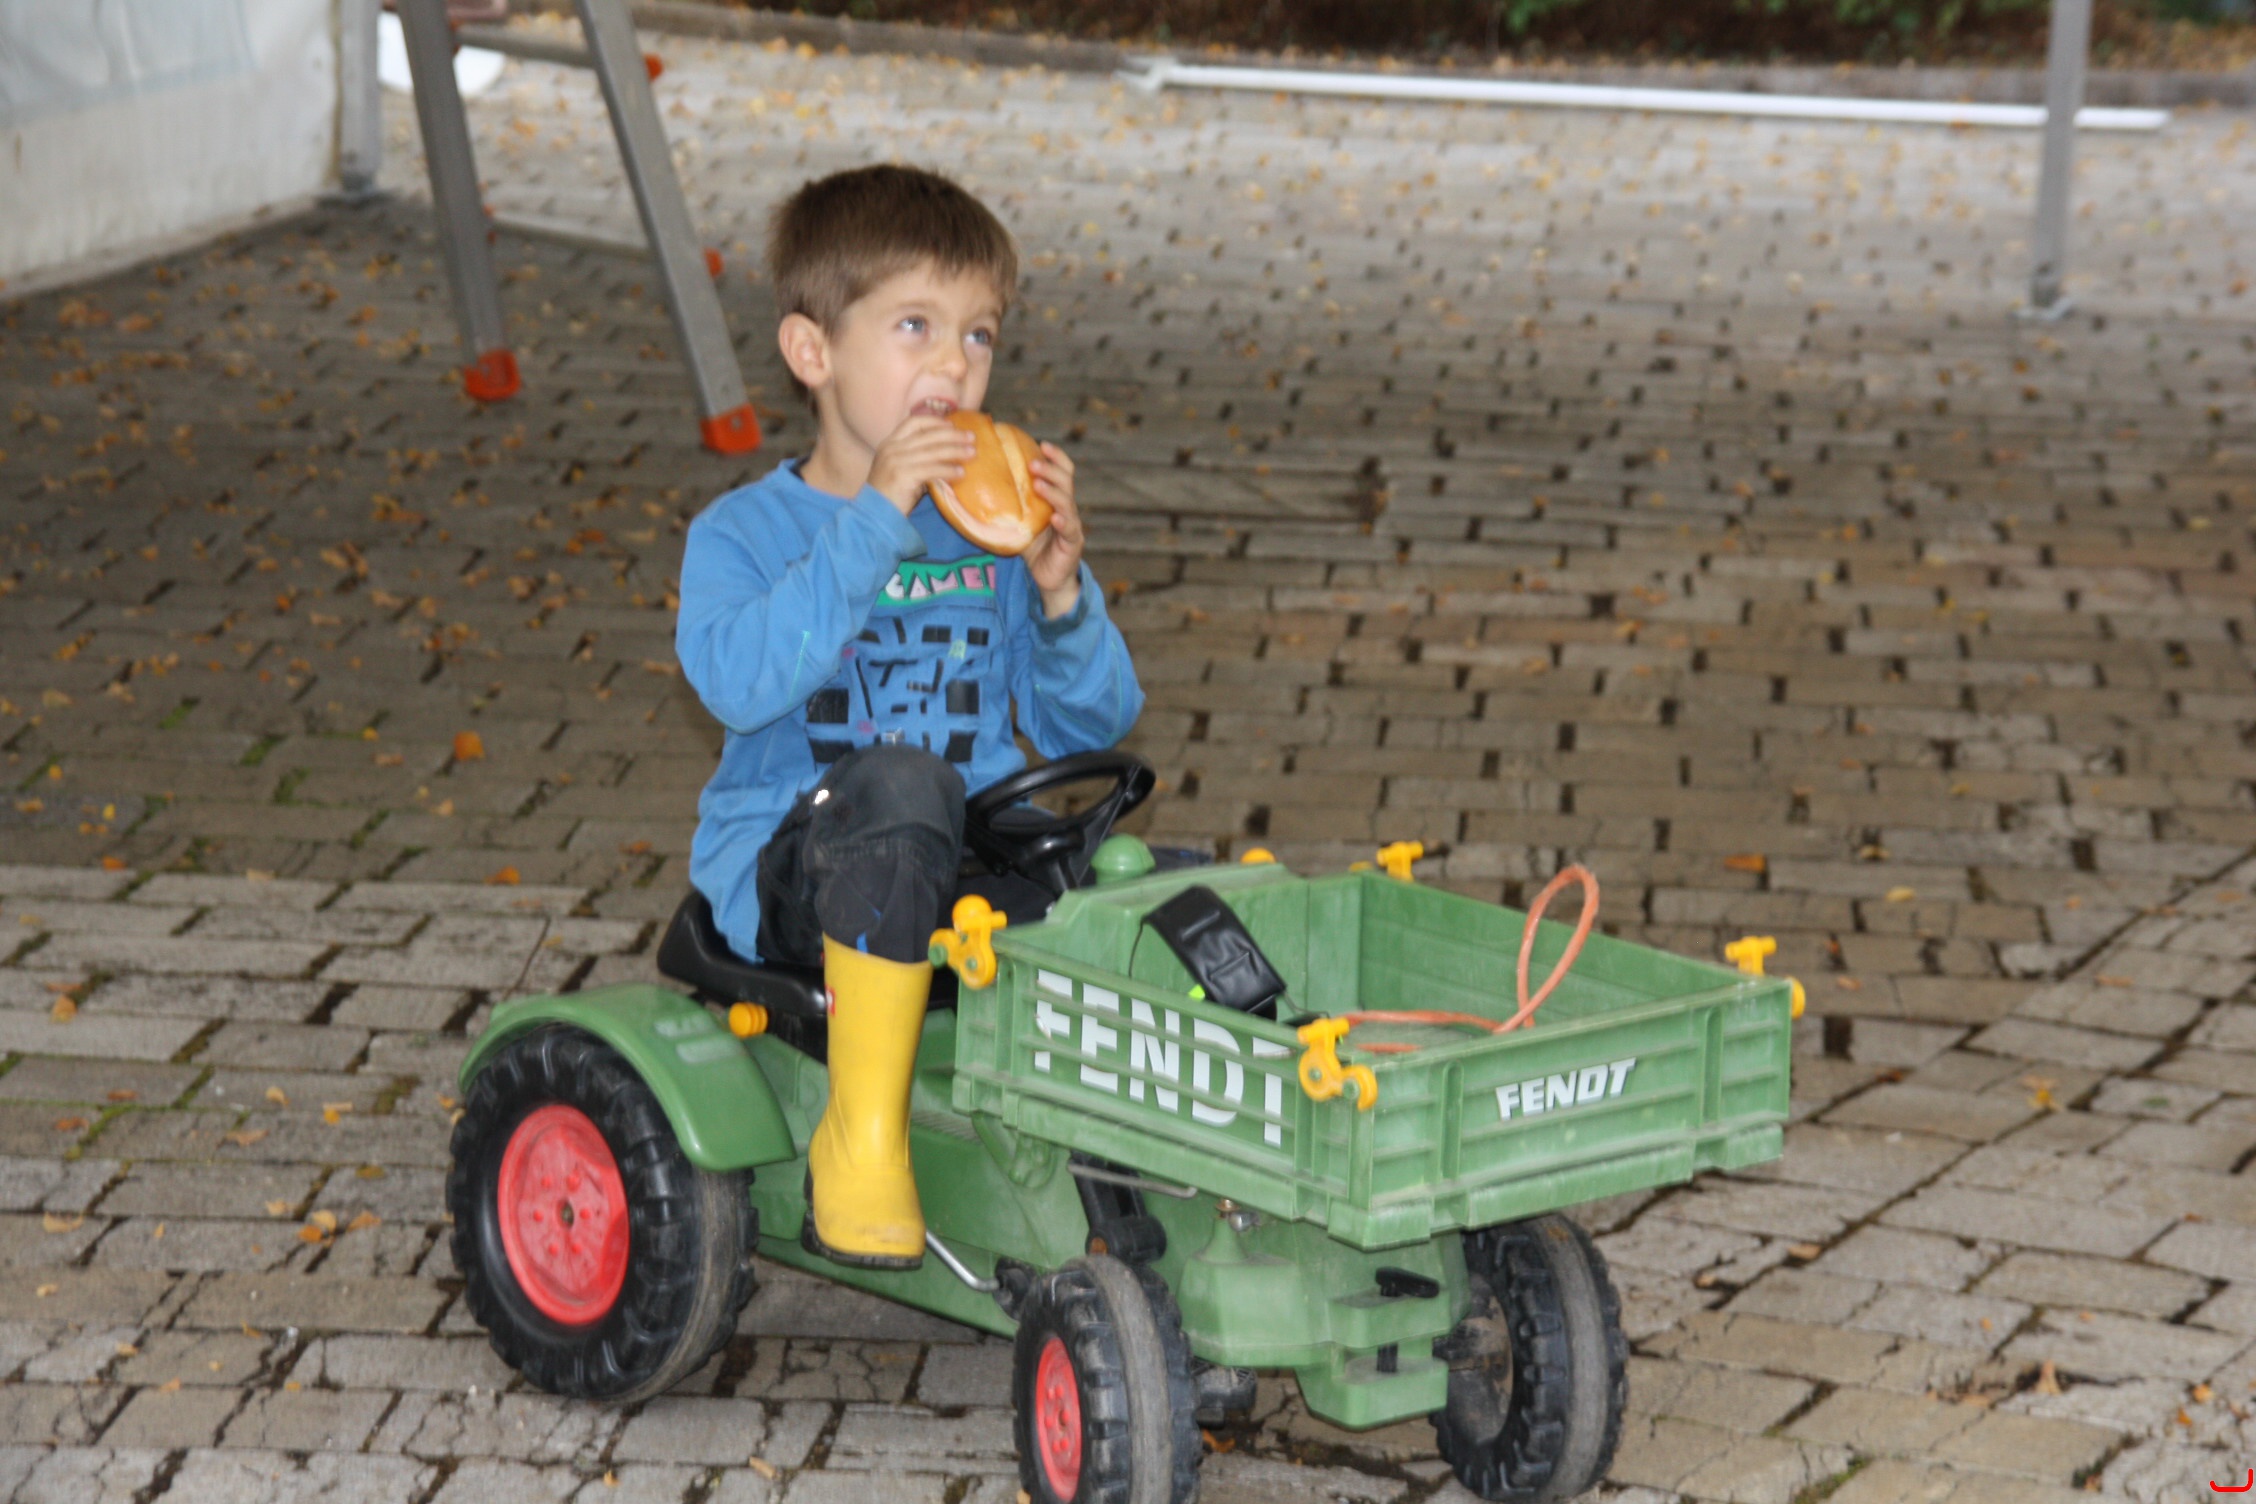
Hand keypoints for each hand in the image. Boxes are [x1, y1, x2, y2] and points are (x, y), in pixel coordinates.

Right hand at [866, 414, 976, 517]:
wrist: (874, 514)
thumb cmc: (891, 494)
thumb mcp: (900, 468)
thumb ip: (917, 457)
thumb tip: (948, 452)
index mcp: (890, 443)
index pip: (913, 422)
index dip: (935, 422)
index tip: (952, 425)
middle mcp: (892, 448)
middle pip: (927, 435)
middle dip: (952, 435)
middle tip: (971, 437)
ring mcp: (896, 461)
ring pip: (932, 451)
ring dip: (955, 451)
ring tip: (972, 453)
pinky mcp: (902, 476)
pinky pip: (931, 470)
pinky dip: (948, 470)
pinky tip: (960, 473)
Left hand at [1022, 441, 1083, 617]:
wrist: (1048, 579)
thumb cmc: (1032, 548)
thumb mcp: (1018, 522)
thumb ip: (1006, 506)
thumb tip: (971, 489)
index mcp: (1056, 499)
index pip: (1062, 472)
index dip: (1056, 457)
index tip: (1041, 444)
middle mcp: (1066, 509)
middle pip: (1066, 482)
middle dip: (1051, 470)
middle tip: (1033, 463)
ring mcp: (1071, 526)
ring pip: (1067, 504)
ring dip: (1054, 492)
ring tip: (1039, 484)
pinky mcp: (1071, 544)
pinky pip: (1069, 530)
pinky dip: (1062, 521)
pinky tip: (1054, 517)